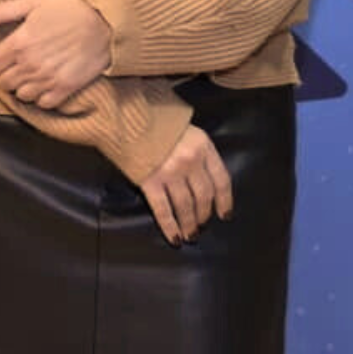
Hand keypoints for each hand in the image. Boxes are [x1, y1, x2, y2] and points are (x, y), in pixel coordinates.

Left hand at [0, 0, 111, 108]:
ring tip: (33, 75)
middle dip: (7, 74)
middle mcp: (30, 63)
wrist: (106, 21)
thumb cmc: (70, 8)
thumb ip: (3, 11)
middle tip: (19, 65)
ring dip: (23, 87)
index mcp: (20, 42)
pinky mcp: (66, 88)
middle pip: (4, 82)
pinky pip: (43, 104)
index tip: (4, 56)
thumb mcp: (34, 2)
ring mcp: (48, 78)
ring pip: (21, 95)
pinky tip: (47, 84)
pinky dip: (42, 97)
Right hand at [139, 125, 233, 244]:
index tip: (224, 215)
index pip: (221, 179)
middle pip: (204, 196)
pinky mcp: (150, 181)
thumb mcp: (186, 130)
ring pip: (185, 206)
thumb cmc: (157, 121)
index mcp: (203, 146)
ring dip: (189, 224)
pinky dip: (170, 226)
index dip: (225, 201)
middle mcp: (190, 161)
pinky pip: (163, 209)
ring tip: (190, 235)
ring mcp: (170, 172)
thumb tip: (201, 177)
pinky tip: (175, 238)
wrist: (128, 115)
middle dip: (203, 215)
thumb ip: (196, 150)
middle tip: (202, 226)